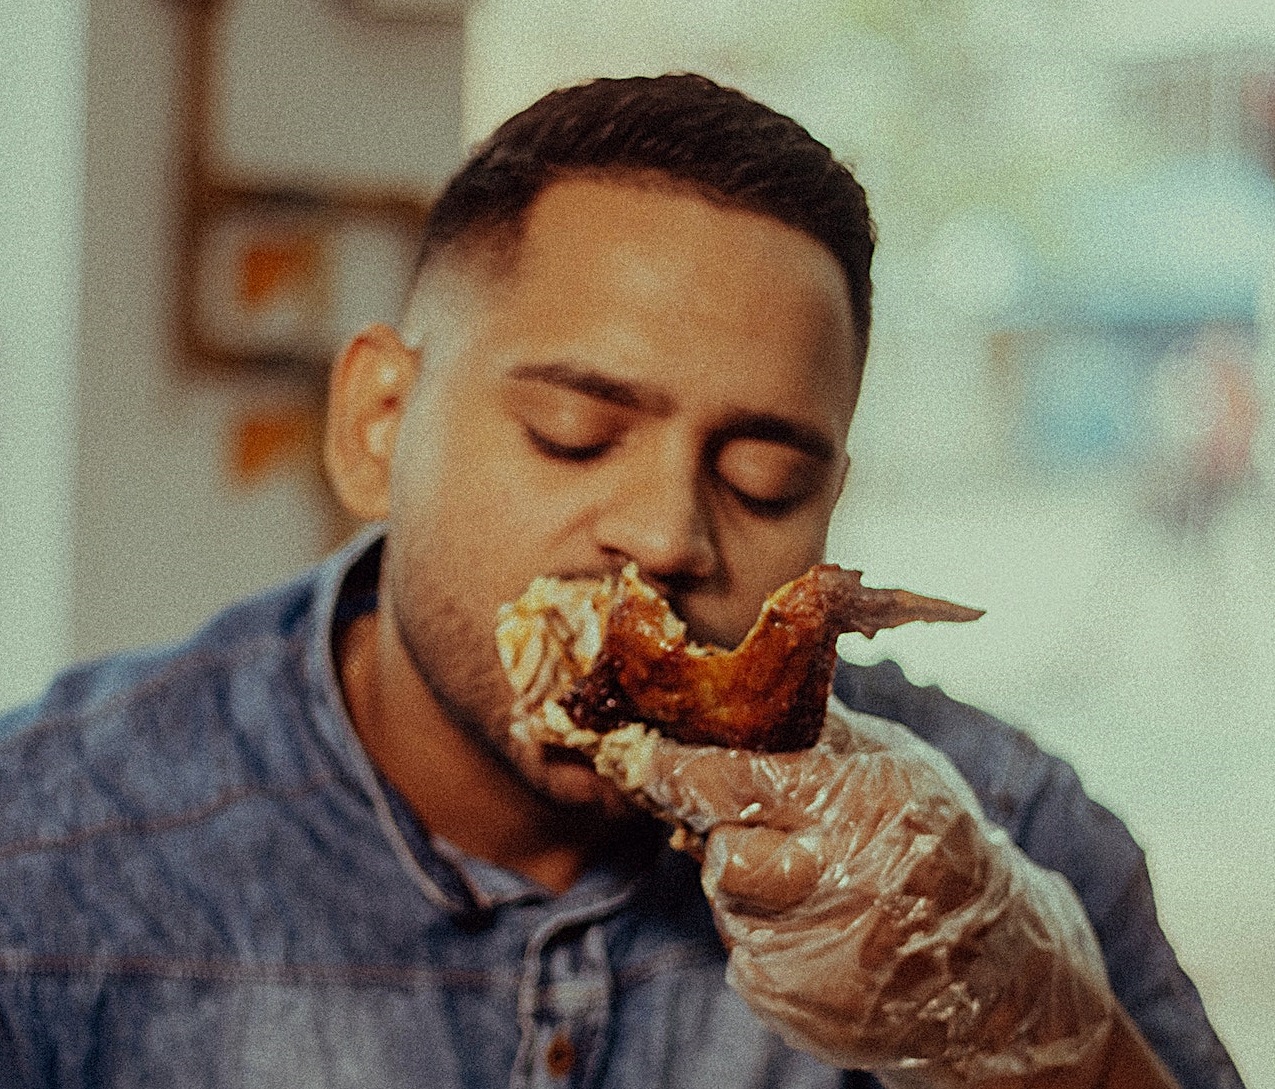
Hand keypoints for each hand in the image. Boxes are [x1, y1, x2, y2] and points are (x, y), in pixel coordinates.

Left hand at [597, 702, 1115, 1084]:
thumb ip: (820, 733)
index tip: (647, 758)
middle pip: (719, 854)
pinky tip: (820, 931)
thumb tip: (741, 689)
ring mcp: (816, 954)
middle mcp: (837, 883)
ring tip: (811, 884)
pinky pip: (745, 955)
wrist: (995, 975)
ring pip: (727, 905)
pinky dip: (768, 937)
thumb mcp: (897, 765)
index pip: (736, 784)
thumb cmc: (937, 843)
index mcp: (859, 806)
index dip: (678, 770)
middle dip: (720, 836)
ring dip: (750, 888)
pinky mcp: (797, 1005)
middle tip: (748, 828)